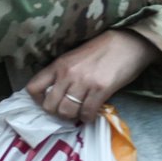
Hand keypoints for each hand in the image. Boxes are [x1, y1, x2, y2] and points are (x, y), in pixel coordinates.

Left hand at [25, 30, 158, 123]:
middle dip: (57, 113)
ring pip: (66, 112)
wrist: (128, 42)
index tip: (49, 102)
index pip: (34, 87)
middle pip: (50, 106)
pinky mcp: (101, 89)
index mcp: (59, 64)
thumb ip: (63, 73)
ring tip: (79, 112)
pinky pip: (87, 113)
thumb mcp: (75, 57)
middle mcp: (67, 73)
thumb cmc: (102, 49)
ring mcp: (84, 82)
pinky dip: (87, 117)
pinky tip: (91, 113)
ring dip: (73, 117)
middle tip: (67, 111)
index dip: (38, 100)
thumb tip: (56, 94)